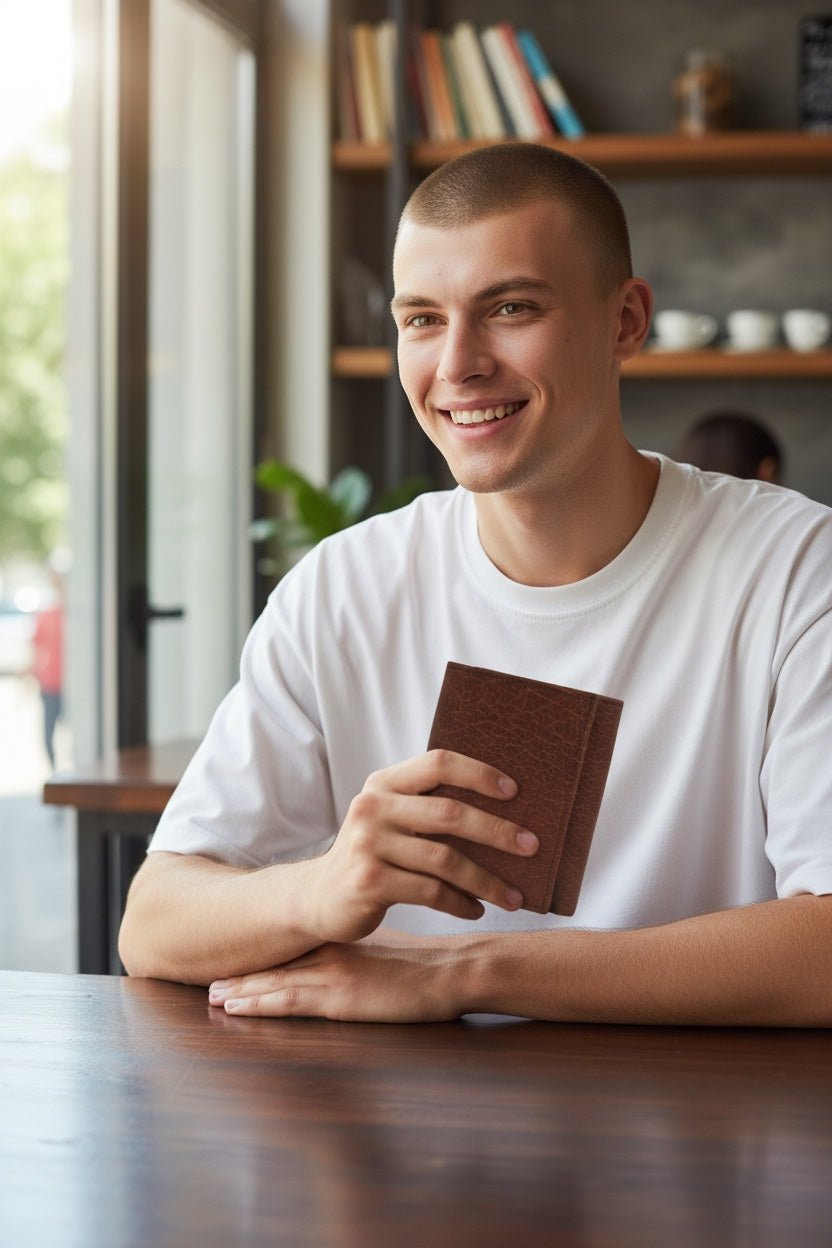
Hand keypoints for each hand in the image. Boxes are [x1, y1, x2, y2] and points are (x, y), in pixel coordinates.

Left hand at [207, 931, 477, 1022]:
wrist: (456, 970)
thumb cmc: (432, 966)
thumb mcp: (391, 954)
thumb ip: (366, 956)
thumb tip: (358, 967)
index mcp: (343, 942)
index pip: (293, 950)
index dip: (263, 958)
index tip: (235, 965)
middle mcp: (331, 952)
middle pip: (277, 963)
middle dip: (241, 974)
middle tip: (208, 982)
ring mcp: (333, 973)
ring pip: (274, 981)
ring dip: (240, 991)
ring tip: (213, 998)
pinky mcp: (340, 996)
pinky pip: (288, 1001)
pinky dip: (257, 1004)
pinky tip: (235, 1009)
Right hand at [305, 749, 537, 945]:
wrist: (319, 897)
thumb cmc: (373, 855)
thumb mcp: (390, 820)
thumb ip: (427, 807)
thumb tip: (504, 812)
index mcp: (384, 783)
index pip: (438, 763)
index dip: (479, 773)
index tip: (515, 791)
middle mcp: (373, 807)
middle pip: (449, 813)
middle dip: (497, 831)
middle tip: (531, 846)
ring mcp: (369, 844)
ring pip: (445, 859)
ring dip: (486, 880)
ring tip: (512, 896)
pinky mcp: (369, 881)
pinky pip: (431, 892)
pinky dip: (461, 903)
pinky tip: (476, 910)